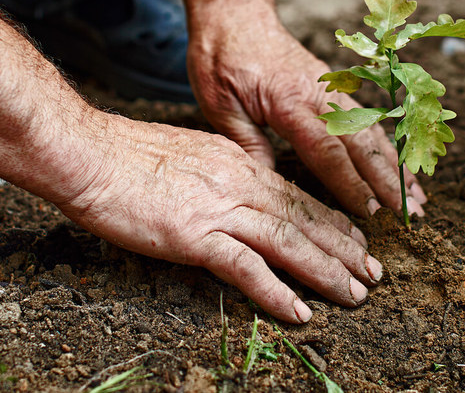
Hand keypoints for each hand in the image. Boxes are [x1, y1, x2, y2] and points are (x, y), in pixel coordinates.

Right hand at [58, 112, 380, 322]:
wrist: (90, 154)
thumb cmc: (129, 155)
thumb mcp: (190, 154)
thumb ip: (221, 174)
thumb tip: (240, 193)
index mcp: (238, 164)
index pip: (295, 196)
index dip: (330, 220)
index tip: (355, 239)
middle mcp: (240, 183)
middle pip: (304, 219)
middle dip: (343, 248)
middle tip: (373, 273)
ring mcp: (220, 209)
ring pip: (288, 242)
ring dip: (325, 271)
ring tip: (355, 294)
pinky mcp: (196, 235)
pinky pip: (246, 268)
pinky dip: (276, 292)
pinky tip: (300, 311)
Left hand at [187, 0, 426, 219]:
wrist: (234, 12)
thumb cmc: (220, 57)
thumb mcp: (219, 104)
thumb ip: (248, 144)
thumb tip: (268, 186)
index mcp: (288, 101)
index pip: (327, 150)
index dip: (351, 184)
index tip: (370, 213)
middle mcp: (318, 94)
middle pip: (362, 142)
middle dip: (388, 181)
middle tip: (410, 215)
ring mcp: (329, 88)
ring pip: (372, 130)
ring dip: (396, 165)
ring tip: (418, 198)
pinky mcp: (332, 86)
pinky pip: (367, 118)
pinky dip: (387, 145)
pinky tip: (400, 165)